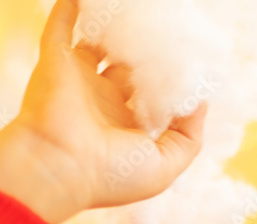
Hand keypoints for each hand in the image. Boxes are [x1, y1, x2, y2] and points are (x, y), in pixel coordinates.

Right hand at [0, 0, 207, 223]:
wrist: (58, 167)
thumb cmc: (112, 174)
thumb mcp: (166, 166)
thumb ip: (189, 137)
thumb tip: (199, 102)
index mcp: (126, 127)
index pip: (153, 95)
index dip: (171, 80)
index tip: (191, 64)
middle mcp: (102, 102)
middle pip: (130, 64)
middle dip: (150, 48)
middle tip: (171, 29)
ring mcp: (78, 79)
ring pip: (100, 42)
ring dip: (118, 25)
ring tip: (141, 9)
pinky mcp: (56, 60)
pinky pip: (62, 24)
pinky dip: (72, 6)